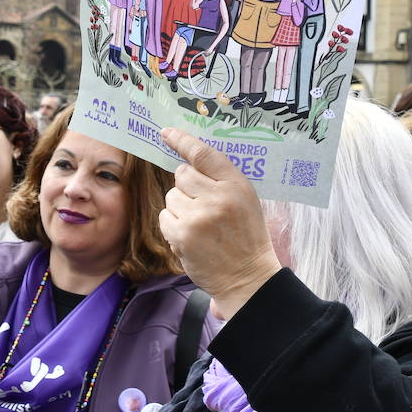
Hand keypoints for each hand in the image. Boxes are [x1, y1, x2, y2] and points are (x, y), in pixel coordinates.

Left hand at [159, 128, 282, 320]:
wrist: (247, 278)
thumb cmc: (246, 238)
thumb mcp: (245, 201)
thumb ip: (221, 181)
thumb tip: (188, 163)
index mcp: (237, 185)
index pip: (205, 155)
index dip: (183, 141)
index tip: (166, 133)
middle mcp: (218, 197)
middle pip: (182, 175)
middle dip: (186, 189)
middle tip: (200, 206)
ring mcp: (199, 216)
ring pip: (171, 197)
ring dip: (179, 209)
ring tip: (199, 226)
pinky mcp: (183, 235)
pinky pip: (164, 217)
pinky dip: (173, 226)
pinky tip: (190, 238)